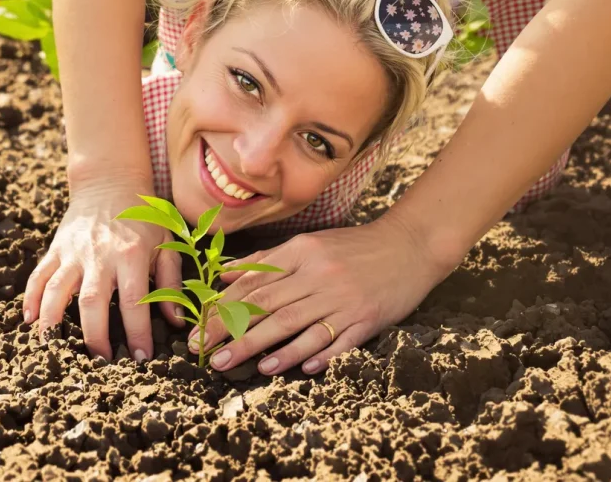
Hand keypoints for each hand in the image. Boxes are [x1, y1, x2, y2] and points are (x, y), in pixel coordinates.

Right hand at [23, 181, 185, 361]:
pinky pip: (38, 275)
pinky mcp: (56, 249)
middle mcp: (99, 255)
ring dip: (52, 320)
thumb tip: (176, 321)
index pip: (134, 301)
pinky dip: (30, 298)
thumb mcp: (167, 245)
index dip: (138, 332)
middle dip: (94, 336)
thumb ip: (171, 283)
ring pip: (56, 289)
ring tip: (53, 349)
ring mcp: (73, 252)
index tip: (142, 357)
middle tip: (101, 363)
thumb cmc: (144, 219)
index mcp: (131, 255)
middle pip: (91, 301)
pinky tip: (29, 321)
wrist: (111, 182)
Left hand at [189, 214, 454, 374]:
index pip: (254, 284)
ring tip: (239, 363)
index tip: (199, 329)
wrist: (411, 245)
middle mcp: (319, 275)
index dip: (222, 308)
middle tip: (206, 353)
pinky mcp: (367, 319)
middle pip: (268, 307)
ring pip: (297, 325)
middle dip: (232, 332)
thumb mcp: (308, 244)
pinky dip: (315, 354)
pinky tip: (295, 367)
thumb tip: (224, 274)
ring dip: (265, 347)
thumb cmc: (353, 247)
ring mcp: (343, 299)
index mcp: (301, 253)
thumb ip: (266, 261)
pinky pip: (337, 341)